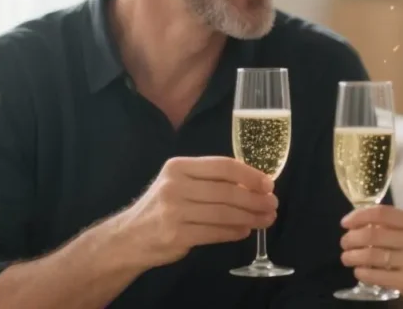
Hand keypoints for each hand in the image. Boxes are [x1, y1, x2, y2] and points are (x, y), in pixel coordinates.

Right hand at [118, 156, 277, 268]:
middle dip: (255, 199)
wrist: (129, 237)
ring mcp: (175, 211)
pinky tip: (246, 230)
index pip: (222, 166)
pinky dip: (235, 232)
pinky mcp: (177, 235)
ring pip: (224, 213)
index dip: (250, 174)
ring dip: (250, 217)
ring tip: (266, 219)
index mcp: (178, 167)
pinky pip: (215, 232)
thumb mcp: (178, 183)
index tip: (268, 184)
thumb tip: (252, 183)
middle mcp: (175, 186)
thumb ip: (208, 180)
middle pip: (227, 190)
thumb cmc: (161, 207)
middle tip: (272, 204)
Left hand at [340, 205, 402, 308]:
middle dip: (351, 238)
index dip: (358, 216)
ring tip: (346, 257)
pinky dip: (363, 273)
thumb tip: (367, 223)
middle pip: (372, 234)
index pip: (381, 213)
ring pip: (371, 255)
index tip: (345, 222)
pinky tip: (359, 272)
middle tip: (344, 242)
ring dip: (352, 256)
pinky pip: (377, 275)